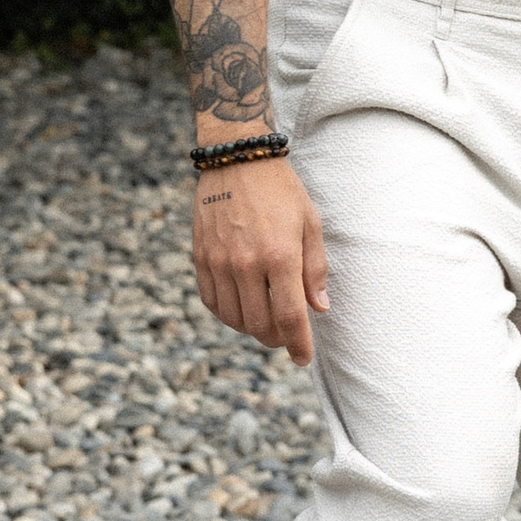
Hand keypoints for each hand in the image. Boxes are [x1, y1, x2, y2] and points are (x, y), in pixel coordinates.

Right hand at [191, 155, 329, 364]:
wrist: (238, 162)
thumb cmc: (282, 191)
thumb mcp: (310, 224)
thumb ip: (315, 269)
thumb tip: (319, 309)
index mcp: (279, 255)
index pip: (289, 316)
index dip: (298, 343)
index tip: (303, 358)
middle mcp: (246, 264)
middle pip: (259, 324)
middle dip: (277, 339)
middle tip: (288, 337)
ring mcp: (219, 263)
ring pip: (234, 318)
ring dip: (253, 329)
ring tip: (269, 322)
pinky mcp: (200, 259)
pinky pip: (212, 302)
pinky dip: (228, 315)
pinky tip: (243, 309)